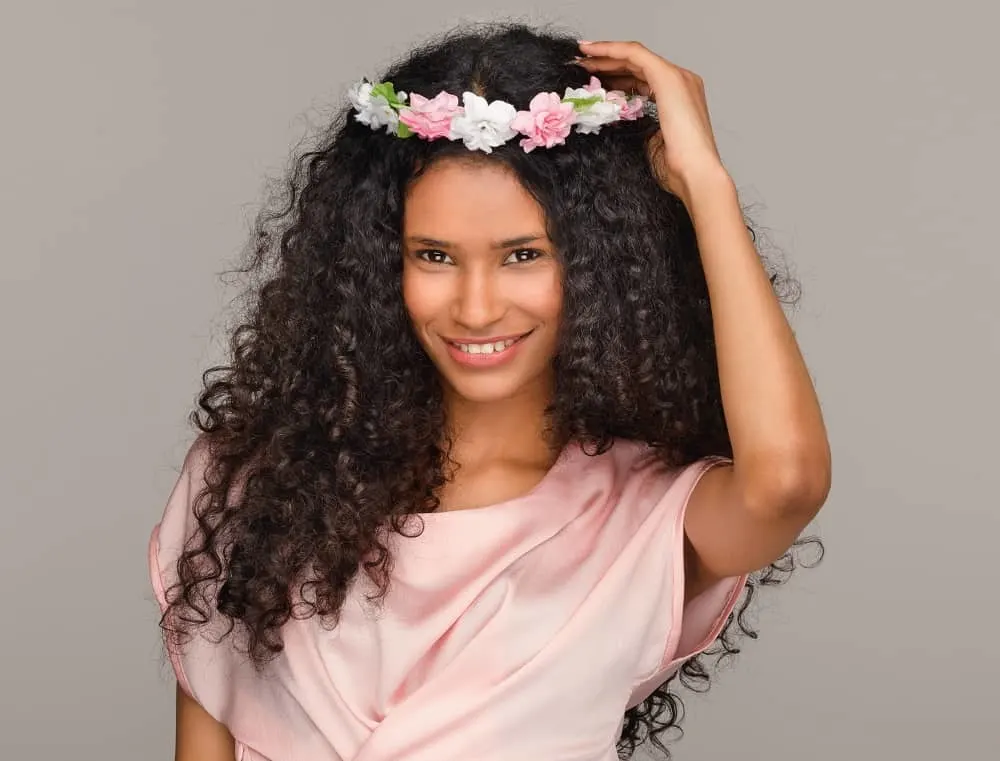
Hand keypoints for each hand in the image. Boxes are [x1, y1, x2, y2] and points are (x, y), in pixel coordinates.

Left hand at [575, 40, 730, 201]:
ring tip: (580, 59)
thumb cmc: (675, 168)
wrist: (694, 174)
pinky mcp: (668, 77)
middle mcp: (681, 81)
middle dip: (607, 64)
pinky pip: (634, 55)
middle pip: (638, 65)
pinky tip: (590, 51)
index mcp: (679, 97)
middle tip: (581, 67)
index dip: (617, 76)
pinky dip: (610, 50)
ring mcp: (677, 77)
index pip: (643, 78)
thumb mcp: (649, 141)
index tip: (593, 80)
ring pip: (634, 56)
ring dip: (605, 55)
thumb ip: (637, 124)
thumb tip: (616, 120)